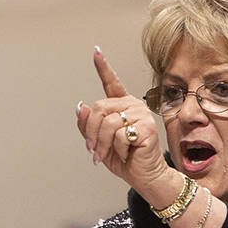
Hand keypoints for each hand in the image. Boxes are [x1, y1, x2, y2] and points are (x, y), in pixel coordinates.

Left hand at [76, 48, 167, 193]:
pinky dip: (118, 149)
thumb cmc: (125, 159)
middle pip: (98, 109)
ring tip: (107, 154)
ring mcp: (141, 114)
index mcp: (122, 106)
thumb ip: (88, 125)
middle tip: (93, 150)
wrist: (145, 176)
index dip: (103, 67)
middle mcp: (133, 105)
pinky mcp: (147, 127)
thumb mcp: (99, 142)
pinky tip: (127, 153)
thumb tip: (81, 106)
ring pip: (107, 123)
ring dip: (101, 144)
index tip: (96, 52)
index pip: (111, 83)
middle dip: (91, 133)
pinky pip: (120, 135)